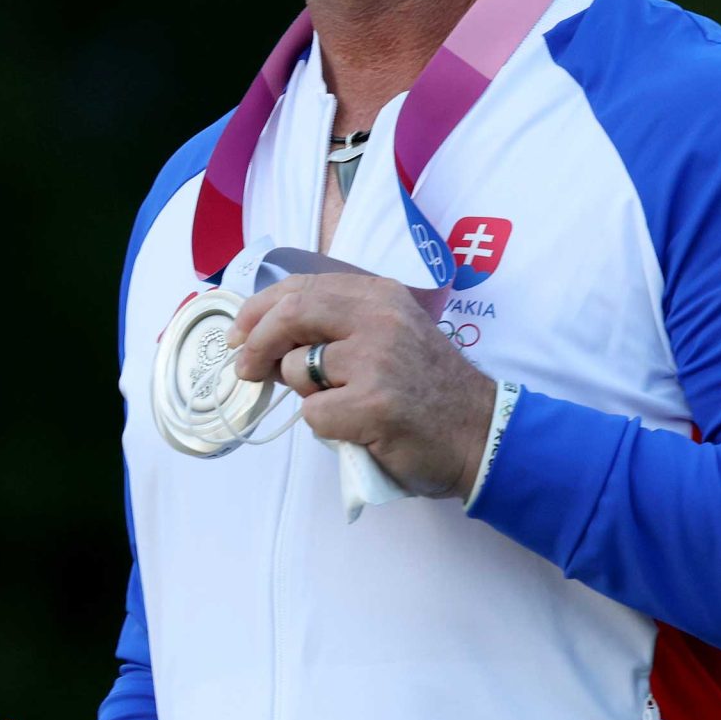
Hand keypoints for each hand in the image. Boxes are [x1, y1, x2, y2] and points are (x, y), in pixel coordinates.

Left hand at [225, 273, 496, 499]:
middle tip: (246, 369)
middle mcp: (379, 318)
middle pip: (290, 315)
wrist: (481, 433)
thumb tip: (268, 331)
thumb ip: (342, 322)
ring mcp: (376, 360)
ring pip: (297, 371)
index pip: (301, 286)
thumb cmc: (430, 389)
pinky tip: (357, 427)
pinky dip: (327, 427)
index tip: (239, 333)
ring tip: (343, 403)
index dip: (258, 309)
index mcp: (380, 295)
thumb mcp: (393, 332)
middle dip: (256, 344)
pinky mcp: (372, 404)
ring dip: (306, 394)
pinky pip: (314, 415)